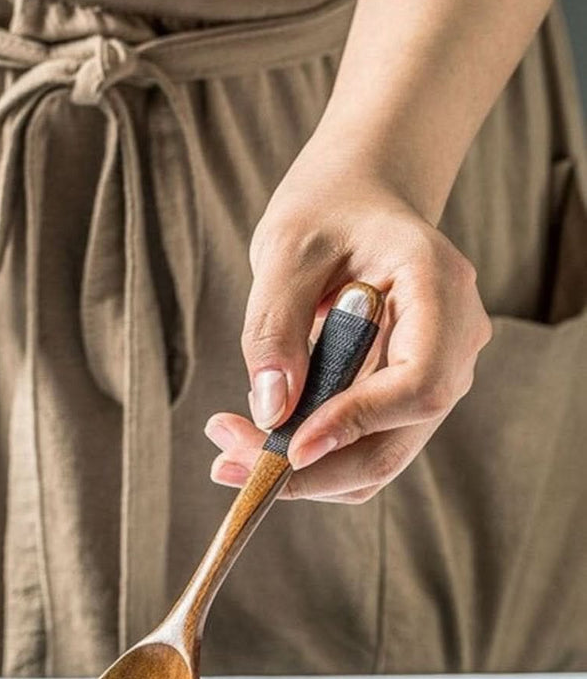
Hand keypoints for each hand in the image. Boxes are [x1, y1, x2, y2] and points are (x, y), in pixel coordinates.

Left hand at [205, 154, 491, 502]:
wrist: (357, 203)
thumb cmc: (326, 212)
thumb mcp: (285, 249)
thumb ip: (276, 327)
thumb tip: (273, 410)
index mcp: (439, 288)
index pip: (418, 384)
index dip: (355, 423)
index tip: (287, 446)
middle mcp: (454, 343)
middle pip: (394, 442)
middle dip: (310, 469)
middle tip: (225, 463)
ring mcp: (435, 377)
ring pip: (373, 462)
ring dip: (300, 474)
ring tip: (225, 447)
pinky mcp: (402, 403)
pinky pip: (359, 453)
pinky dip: (307, 462)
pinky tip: (254, 438)